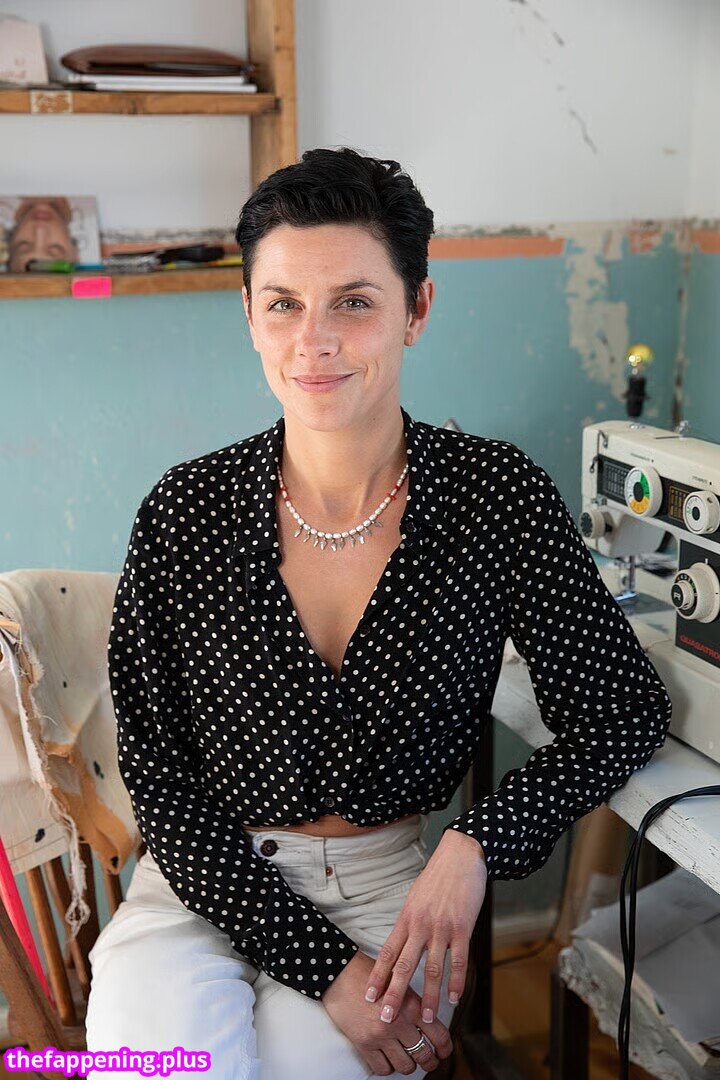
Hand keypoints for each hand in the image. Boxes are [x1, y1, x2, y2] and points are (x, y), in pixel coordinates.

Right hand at [322, 949, 452, 1074]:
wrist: (341, 973)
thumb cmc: (372, 975)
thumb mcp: (401, 984)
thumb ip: (416, 1004)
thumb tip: (431, 1025)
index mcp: (412, 1006)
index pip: (439, 1036)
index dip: (445, 1049)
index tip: (444, 1052)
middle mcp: (398, 1023)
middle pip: (424, 1055)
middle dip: (430, 1062)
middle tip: (429, 1061)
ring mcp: (381, 1036)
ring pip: (405, 1066)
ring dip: (409, 1066)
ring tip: (408, 1059)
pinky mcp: (364, 1044)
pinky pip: (383, 1069)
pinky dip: (388, 1067)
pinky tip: (388, 1058)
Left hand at [363, 830, 486, 1025]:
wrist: (460, 855)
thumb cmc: (438, 877)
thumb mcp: (415, 898)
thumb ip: (409, 922)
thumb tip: (402, 945)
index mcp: (406, 918)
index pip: (388, 953)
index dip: (378, 977)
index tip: (369, 998)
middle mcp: (420, 925)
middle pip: (405, 966)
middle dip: (394, 995)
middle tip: (387, 1019)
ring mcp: (441, 927)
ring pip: (432, 969)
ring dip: (429, 997)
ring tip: (425, 1019)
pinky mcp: (462, 927)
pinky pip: (458, 960)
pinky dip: (456, 982)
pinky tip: (454, 998)